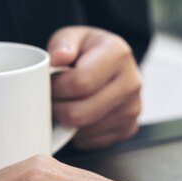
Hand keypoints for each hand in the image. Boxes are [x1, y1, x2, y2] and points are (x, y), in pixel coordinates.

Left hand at [47, 26, 141, 149]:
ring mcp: (131, 110)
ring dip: (66, 122)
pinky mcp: (128, 129)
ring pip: (83, 130)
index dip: (56, 88)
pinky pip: (91, 141)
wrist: (112, 66)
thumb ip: (62, 43)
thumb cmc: (89, 52)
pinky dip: (78, 133)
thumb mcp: (73, 37)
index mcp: (118, 54)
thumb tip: (57, 58)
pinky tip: (80, 115)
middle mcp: (130, 84)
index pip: (80, 82)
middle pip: (80, 113)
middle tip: (52, 98)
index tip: (50, 84)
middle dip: (57, 108)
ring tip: (66, 103)